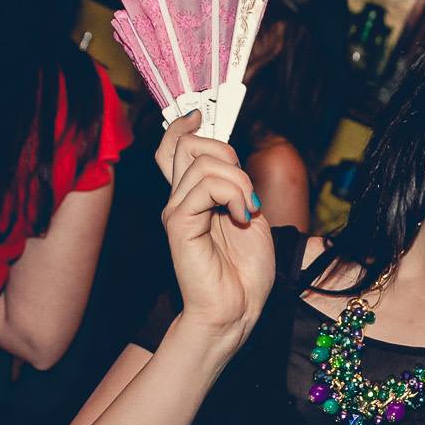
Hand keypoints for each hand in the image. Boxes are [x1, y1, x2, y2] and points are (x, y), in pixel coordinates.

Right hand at [158, 112, 273, 351]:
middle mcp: (180, 198)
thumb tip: (232, 159)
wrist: (237, 310)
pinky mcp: (179, 223)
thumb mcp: (249, 214)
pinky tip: (243, 217)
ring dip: (238, 180)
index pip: (175, 145)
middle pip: (188, 143)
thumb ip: (236, 185)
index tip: (202, 114)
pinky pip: (205, 184)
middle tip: (246, 192)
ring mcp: (176, 209)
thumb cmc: (245, 271)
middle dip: (226, 153)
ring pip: (202, 160)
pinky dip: (234, 194)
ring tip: (248, 211)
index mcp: (194, 195)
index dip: (186, 124)